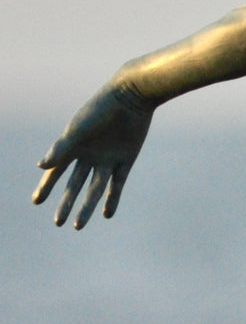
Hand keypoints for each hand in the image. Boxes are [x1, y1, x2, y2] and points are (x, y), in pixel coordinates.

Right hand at [33, 83, 154, 227]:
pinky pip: (117, 184)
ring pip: (95, 189)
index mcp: (73, 145)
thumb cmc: (100, 111)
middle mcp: (88, 154)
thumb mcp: (78, 131)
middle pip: (74, 184)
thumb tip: (41, 166)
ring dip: (87, 207)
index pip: (55, 171)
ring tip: (77, 226)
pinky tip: (106, 215)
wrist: (131, 98)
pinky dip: (112, 199)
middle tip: (57, 223)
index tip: (36, 201)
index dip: (45, 186)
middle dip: (65, 203)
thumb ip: (62, 149)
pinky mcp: (125, 160)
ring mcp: (107, 158)